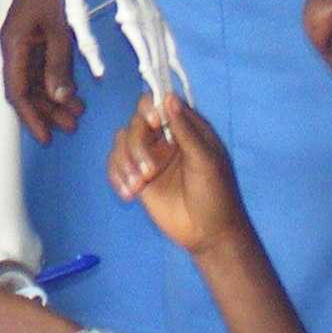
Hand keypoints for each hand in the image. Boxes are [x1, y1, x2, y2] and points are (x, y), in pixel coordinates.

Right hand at [0, 0, 84, 140]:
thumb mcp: (59, 28)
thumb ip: (59, 64)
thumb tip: (59, 97)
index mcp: (12, 45)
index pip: (17, 92)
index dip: (31, 117)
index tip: (46, 138)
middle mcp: (16, 46)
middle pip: (28, 88)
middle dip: (48, 109)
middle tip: (71, 127)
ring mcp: (28, 39)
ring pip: (39, 78)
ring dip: (56, 96)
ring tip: (78, 113)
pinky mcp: (41, 32)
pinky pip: (47, 63)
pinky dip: (60, 78)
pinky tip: (75, 90)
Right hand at [106, 94, 246, 254]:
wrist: (208, 235)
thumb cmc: (215, 194)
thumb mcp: (205, 161)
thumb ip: (186, 130)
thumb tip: (169, 97)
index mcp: (187, 128)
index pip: (161, 103)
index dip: (151, 108)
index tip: (153, 124)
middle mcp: (165, 138)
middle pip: (136, 122)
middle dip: (137, 145)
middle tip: (148, 172)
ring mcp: (150, 157)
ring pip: (122, 142)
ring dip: (124, 163)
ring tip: (137, 187)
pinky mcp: (137, 177)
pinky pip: (115, 164)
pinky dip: (116, 176)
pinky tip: (128, 194)